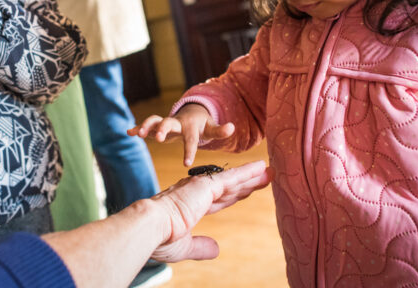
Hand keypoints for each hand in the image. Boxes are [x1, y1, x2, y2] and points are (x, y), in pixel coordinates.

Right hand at [128, 104, 234, 165]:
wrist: (192, 114)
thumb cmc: (203, 126)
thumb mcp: (212, 129)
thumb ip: (220, 130)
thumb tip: (232, 127)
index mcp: (191, 127)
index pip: (191, 139)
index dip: (189, 151)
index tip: (186, 164)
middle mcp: (176, 123)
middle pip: (169, 123)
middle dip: (163, 129)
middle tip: (158, 138)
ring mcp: (166, 123)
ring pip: (154, 120)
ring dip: (146, 125)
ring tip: (138, 133)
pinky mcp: (158, 126)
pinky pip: (146, 125)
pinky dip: (137, 127)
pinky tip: (128, 132)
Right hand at [151, 160, 272, 262]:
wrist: (149, 227)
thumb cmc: (160, 238)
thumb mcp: (185, 246)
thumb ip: (201, 247)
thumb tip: (217, 250)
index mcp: (190, 206)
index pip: (219, 200)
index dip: (235, 195)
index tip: (248, 191)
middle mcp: (196, 193)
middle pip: (229, 188)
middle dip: (247, 183)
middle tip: (264, 176)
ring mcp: (201, 188)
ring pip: (233, 181)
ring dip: (252, 176)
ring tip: (267, 170)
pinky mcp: (206, 186)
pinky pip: (232, 178)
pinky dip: (247, 172)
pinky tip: (260, 167)